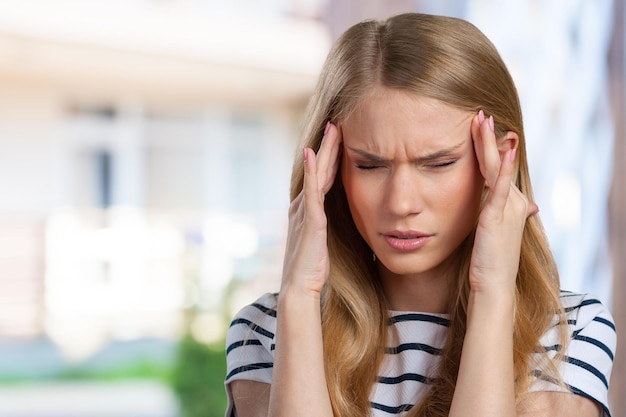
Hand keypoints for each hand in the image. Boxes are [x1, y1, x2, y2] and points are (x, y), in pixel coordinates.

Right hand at [281, 122, 341, 297]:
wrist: (299, 288)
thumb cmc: (313, 269)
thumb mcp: (323, 242)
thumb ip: (326, 226)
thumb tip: (337, 219)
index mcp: (308, 211)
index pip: (322, 178)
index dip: (330, 157)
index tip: (340, 137)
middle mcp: (303, 206)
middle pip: (319, 169)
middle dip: (328, 146)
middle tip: (336, 122)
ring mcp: (305, 212)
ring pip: (317, 174)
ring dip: (324, 150)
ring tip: (331, 129)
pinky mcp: (310, 220)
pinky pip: (312, 190)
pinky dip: (312, 170)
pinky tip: (314, 153)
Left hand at [468, 111, 536, 298]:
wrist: (494, 286)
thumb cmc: (488, 263)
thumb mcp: (491, 234)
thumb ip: (492, 216)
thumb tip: (500, 209)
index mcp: (509, 204)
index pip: (496, 168)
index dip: (487, 147)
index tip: (478, 126)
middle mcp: (514, 201)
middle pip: (497, 161)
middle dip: (488, 137)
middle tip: (480, 113)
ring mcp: (508, 207)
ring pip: (496, 167)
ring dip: (489, 142)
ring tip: (482, 119)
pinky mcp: (498, 215)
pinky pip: (500, 186)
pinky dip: (502, 166)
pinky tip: (503, 147)